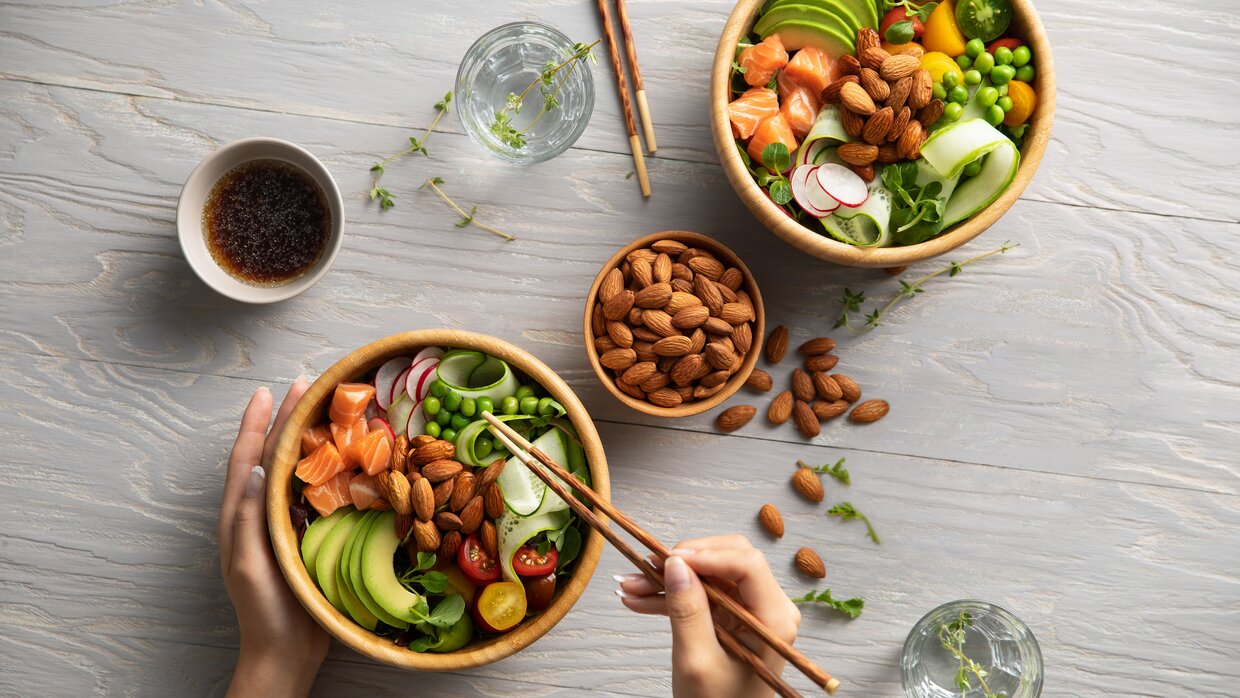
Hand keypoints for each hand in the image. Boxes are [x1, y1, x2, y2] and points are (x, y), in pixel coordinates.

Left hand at [219, 379, 328, 697]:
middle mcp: (260, 515)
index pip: (246, 460)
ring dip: (305, 441)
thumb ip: (250, 517)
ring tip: (322, 413)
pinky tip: (343, 461)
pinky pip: (315, 495)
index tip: (268, 391)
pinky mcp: (306, 538)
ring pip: (293, 473)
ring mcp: (283, 526)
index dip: (256, 425)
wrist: (286, 653)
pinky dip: (325, 471)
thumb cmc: (265, 611)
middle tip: (304, 388)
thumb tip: (256, 469)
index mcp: (240, 518)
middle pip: (271, 458)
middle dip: (284, 422)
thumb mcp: (250, 562)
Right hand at [616, 535, 799, 697]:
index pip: (747, 564)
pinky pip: (701, 592)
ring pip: (709, 574)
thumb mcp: (696, 661)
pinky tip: (640, 599)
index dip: (707, 554)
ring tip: (631, 586)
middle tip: (648, 566)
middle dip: (684, 561)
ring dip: (670, 578)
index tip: (670, 558)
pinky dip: (672, 594)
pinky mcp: (731, 616)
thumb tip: (675, 564)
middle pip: (728, 559)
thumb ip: (687, 610)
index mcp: (774, 620)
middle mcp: (768, 608)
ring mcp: (749, 611)